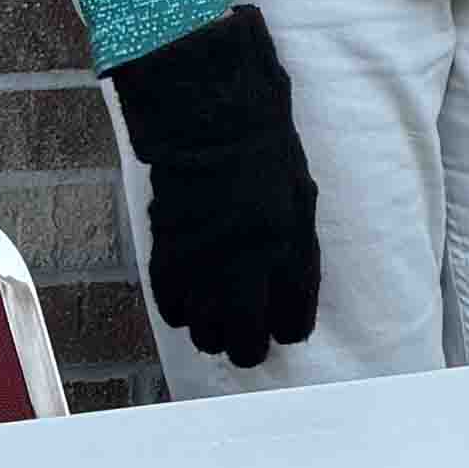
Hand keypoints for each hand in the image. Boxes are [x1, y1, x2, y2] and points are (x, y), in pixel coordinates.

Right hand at [106, 4, 320, 369]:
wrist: (211, 121)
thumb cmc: (267, 154)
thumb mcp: (300, 202)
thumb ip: (297, 252)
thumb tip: (287, 299)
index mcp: (289, 249)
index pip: (293, 320)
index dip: (289, 328)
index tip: (284, 327)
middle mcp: (245, 265)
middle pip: (244, 341)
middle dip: (249, 346)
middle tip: (248, 339)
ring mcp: (203, 263)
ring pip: (205, 332)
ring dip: (213, 331)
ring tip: (218, 319)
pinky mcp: (167, 253)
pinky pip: (171, 308)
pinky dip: (182, 311)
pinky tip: (190, 303)